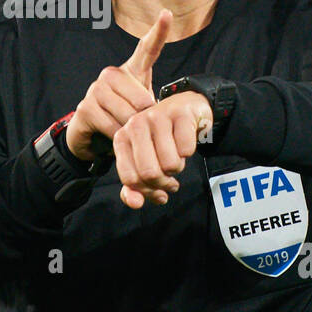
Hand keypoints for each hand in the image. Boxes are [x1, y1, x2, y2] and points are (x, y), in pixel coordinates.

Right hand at [66, 9, 171, 161]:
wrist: (92, 138)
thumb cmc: (122, 119)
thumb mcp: (141, 109)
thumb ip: (151, 105)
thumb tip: (154, 111)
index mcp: (130, 71)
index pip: (146, 49)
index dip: (158, 32)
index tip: (166, 14)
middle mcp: (112, 74)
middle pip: (142, 99)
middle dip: (143, 119)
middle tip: (135, 124)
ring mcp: (96, 88)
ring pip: (128, 114)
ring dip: (130, 129)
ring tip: (123, 129)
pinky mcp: (86, 106)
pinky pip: (113, 126)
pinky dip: (117, 136)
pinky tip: (113, 135)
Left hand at [113, 90, 213, 208]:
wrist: (186, 108)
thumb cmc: (162, 139)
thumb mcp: (144, 162)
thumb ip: (135, 187)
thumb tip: (136, 203)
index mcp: (121, 138)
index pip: (130, 179)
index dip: (148, 191)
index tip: (159, 190)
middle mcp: (136, 124)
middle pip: (149, 173)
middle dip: (165, 182)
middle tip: (171, 180)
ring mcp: (157, 116)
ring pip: (170, 164)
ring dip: (178, 167)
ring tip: (176, 157)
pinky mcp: (180, 114)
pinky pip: (187, 150)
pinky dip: (189, 152)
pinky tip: (185, 143)